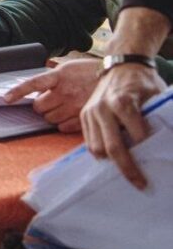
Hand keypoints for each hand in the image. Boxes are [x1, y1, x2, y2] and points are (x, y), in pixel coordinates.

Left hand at [4, 59, 100, 132]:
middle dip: (42, 106)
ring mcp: (75, 104)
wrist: (117, 74)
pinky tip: (70, 115)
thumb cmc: (87, 72)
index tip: (6, 98)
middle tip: (51, 101)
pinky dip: (62, 124)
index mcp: (59, 76)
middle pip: (39, 107)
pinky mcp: (84, 116)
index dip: (19, 91)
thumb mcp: (67, 68)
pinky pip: (62, 127)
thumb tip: (33, 93)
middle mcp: (66, 91)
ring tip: (63, 106)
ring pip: (49, 119)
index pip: (34, 83)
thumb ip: (50, 79)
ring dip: (52, 115)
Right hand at [80, 63, 165, 189]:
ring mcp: (91, 112)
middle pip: (112, 148)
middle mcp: (102, 108)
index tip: (156, 164)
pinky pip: (90, 142)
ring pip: (97, 148)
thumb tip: (165, 142)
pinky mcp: (84, 115)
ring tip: (127, 170)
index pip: (136, 136)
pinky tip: (114, 158)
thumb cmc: (143, 81)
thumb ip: (157, 117)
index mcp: (122, 102)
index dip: (147, 151)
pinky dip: (102, 153)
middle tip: (140, 184)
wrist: (122, 64)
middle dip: (128, 169)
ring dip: (112, 162)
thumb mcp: (157, 96)